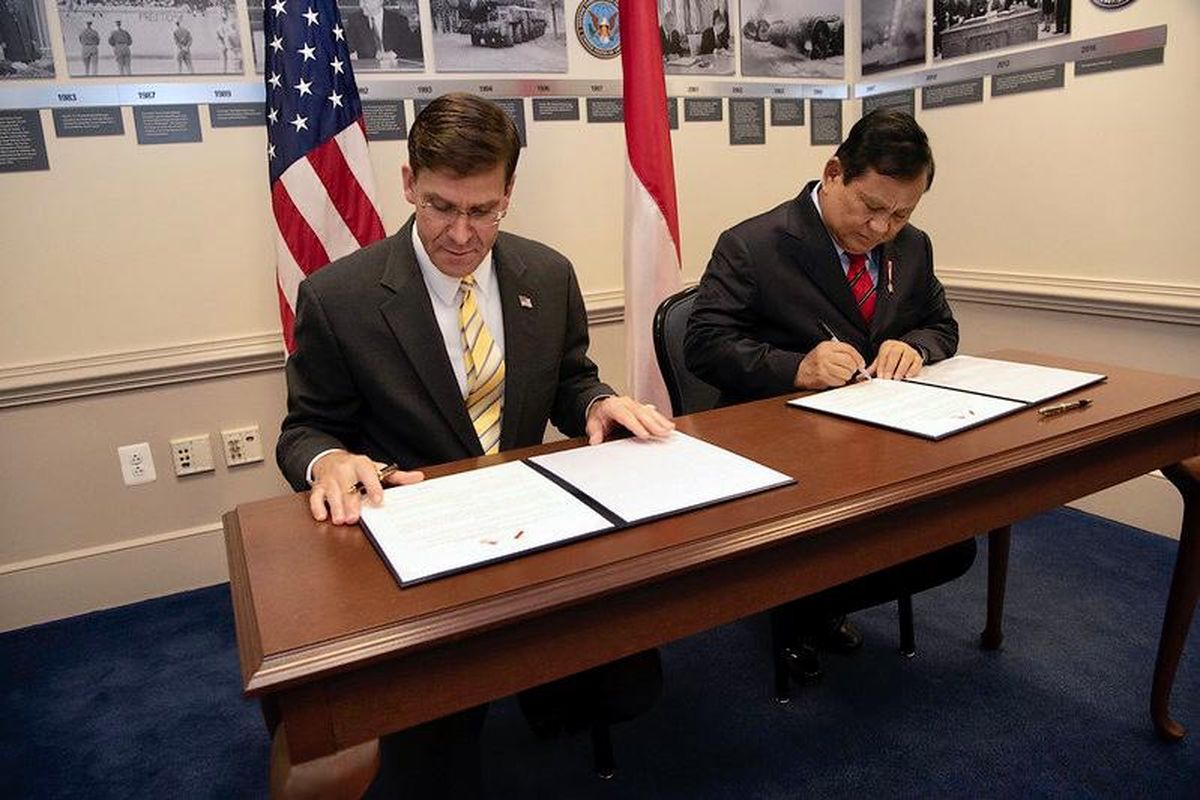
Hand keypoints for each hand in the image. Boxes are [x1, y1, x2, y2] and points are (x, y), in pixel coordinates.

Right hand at [309, 450, 423, 524]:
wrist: (329, 458)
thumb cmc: (356, 468)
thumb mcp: (376, 469)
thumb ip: (397, 476)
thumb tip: (419, 478)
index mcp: (361, 465)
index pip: (367, 474)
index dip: (373, 487)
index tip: (378, 499)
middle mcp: (344, 471)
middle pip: (347, 487)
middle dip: (350, 503)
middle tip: (354, 518)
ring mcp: (330, 479)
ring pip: (332, 493)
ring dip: (335, 507)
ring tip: (340, 520)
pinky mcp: (318, 487)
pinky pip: (315, 496)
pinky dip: (317, 506)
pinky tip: (322, 516)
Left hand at [585, 396, 675, 444]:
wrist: (601, 406)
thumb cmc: (599, 415)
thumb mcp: (592, 423)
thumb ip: (594, 432)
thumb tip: (595, 440)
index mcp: (613, 406)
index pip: (626, 416)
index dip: (636, 425)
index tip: (645, 434)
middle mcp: (625, 403)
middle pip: (641, 413)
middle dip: (653, 424)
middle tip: (662, 433)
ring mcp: (634, 404)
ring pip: (649, 412)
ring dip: (660, 421)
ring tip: (669, 429)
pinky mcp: (640, 407)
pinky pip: (652, 412)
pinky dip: (661, 419)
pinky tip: (668, 425)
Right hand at [795, 341, 865, 388]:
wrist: (800, 371)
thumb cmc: (816, 361)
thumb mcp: (826, 350)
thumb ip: (841, 352)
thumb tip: (859, 360)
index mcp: (827, 346)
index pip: (849, 349)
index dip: (858, 357)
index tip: (861, 363)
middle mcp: (825, 355)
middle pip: (849, 362)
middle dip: (853, 368)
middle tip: (851, 370)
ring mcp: (824, 367)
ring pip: (846, 373)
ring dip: (847, 375)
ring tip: (841, 374)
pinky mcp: (823, 377)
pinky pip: (840, 381)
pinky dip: (840, 381)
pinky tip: (834, 378)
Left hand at [869, 340, 922, 379]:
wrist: (905, 351)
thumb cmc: (891, 357)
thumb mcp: (881, 359)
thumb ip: (873, 367)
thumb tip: (862, 376)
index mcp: (888, 346)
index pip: (884, 354)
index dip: (882, 365)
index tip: (880, 375)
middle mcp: (899, 346)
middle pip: (895, 354)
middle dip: (890, 367)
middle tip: (887, 378)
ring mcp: (909, 351)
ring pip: (906, 358)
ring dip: (901, 369)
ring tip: (896, 378)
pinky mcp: (917, 358)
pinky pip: (916, 363)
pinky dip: (912, 370)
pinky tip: (907, 376)